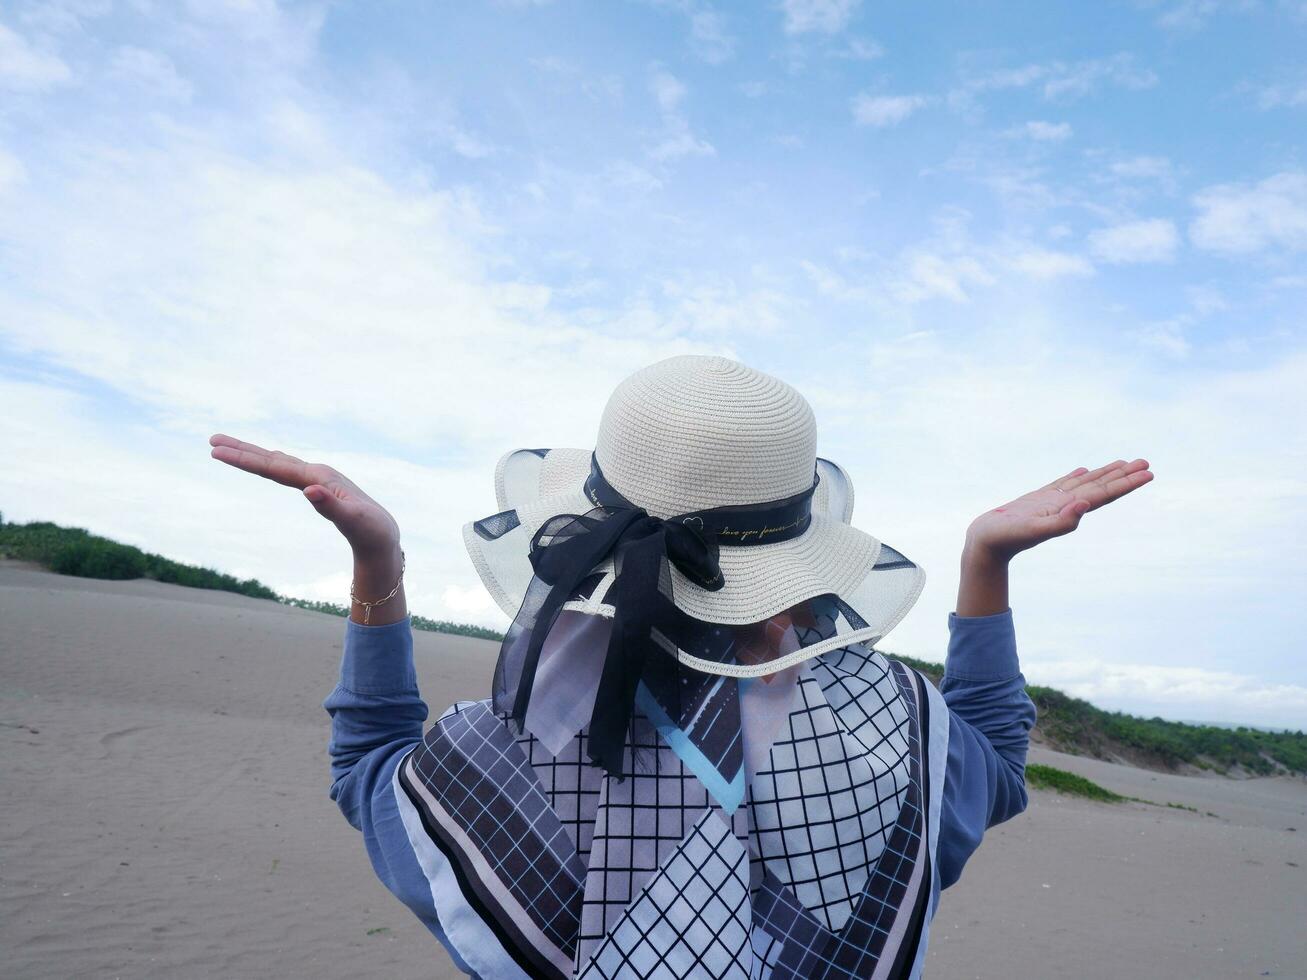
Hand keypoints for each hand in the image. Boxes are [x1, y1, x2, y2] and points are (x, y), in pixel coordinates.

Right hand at [208, 434, 400, 563]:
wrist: (384, 537)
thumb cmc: (372, 531)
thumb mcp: (354, 523)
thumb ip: (332, 508)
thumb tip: (308, 491)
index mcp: (321, 478)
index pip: (276, 467)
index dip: (246, 460)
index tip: (219, 452)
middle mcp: (317, 473)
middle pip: (273, 459)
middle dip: (243, 450)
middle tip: (212, 440)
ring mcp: (318, 479)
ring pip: (278, 463)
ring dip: (253, 455)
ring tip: (225, 447)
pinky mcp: (319, 487)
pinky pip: (286, 472)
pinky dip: (269, 465)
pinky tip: (263, 463)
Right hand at [966, 458, 1154, 563]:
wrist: (984, 545)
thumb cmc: (1004, 539)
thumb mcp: (1032, 530)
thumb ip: (1060, 522)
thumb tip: (1085, 505)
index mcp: (1068, 511)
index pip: (1104, 495)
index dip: (1126, 484)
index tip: (1148, 473)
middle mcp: (1065, 506)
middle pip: (1100, 487)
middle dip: (1123, 475)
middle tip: (1145, 463)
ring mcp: (1052, 502)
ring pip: (1085, 484)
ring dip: (1105, 474)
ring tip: (1123, 463)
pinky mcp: (1037, 500)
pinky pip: (1062, 484)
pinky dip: (1075, 476)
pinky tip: (1083, 471)